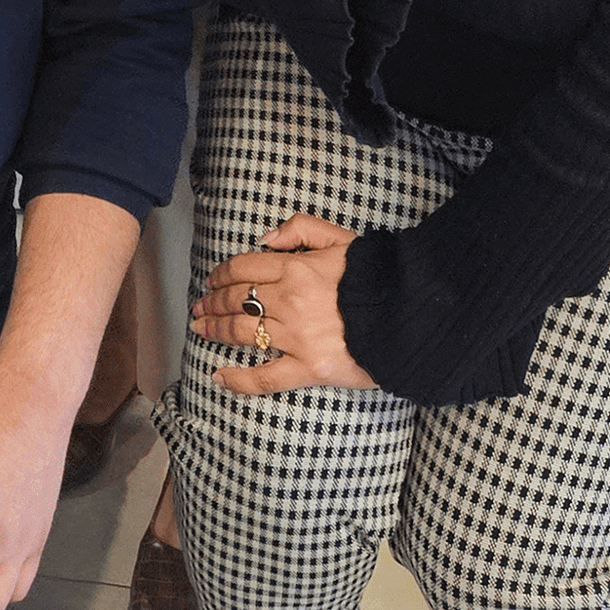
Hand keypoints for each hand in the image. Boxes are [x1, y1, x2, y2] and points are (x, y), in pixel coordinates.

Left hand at [190, 213, 374, 395]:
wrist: (409, 316)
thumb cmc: (377, 276)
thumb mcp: (340, 238)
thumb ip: (300, 229)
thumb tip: (265, 238)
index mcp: (294, 268)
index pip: (242, 268)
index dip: (221, 275)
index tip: (212, 281)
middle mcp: (289, 300)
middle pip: (237, 300)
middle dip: (212, 303)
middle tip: (199, 307)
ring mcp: (296, 336)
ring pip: (242, 333)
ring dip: (215, 330)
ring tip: (200, 329)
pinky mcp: (309, 368)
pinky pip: (266, 377)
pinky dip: (238, 379)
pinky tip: (219, 377)